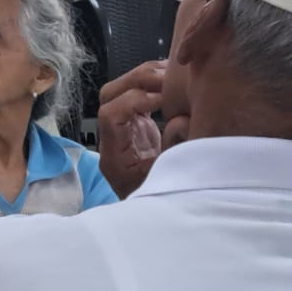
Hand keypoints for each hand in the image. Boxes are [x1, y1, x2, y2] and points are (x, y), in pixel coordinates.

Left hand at [97, 60, 182, 197]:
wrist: (158, 217)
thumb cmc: (165, 202)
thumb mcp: (174, 181)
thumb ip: (176, 151)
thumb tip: (181, 119)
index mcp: (115, 156)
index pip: (110, 116)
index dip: (134, 101)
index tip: (164, 99)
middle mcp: (113, 138)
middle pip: (110, 95)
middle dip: (137, 80)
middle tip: (170, 76)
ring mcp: (124, 130)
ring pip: (121, 92)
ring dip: (146, 78)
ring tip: (175, 73)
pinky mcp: (138, 127)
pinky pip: (138, 97)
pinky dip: (155, 86)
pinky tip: (176, 81)